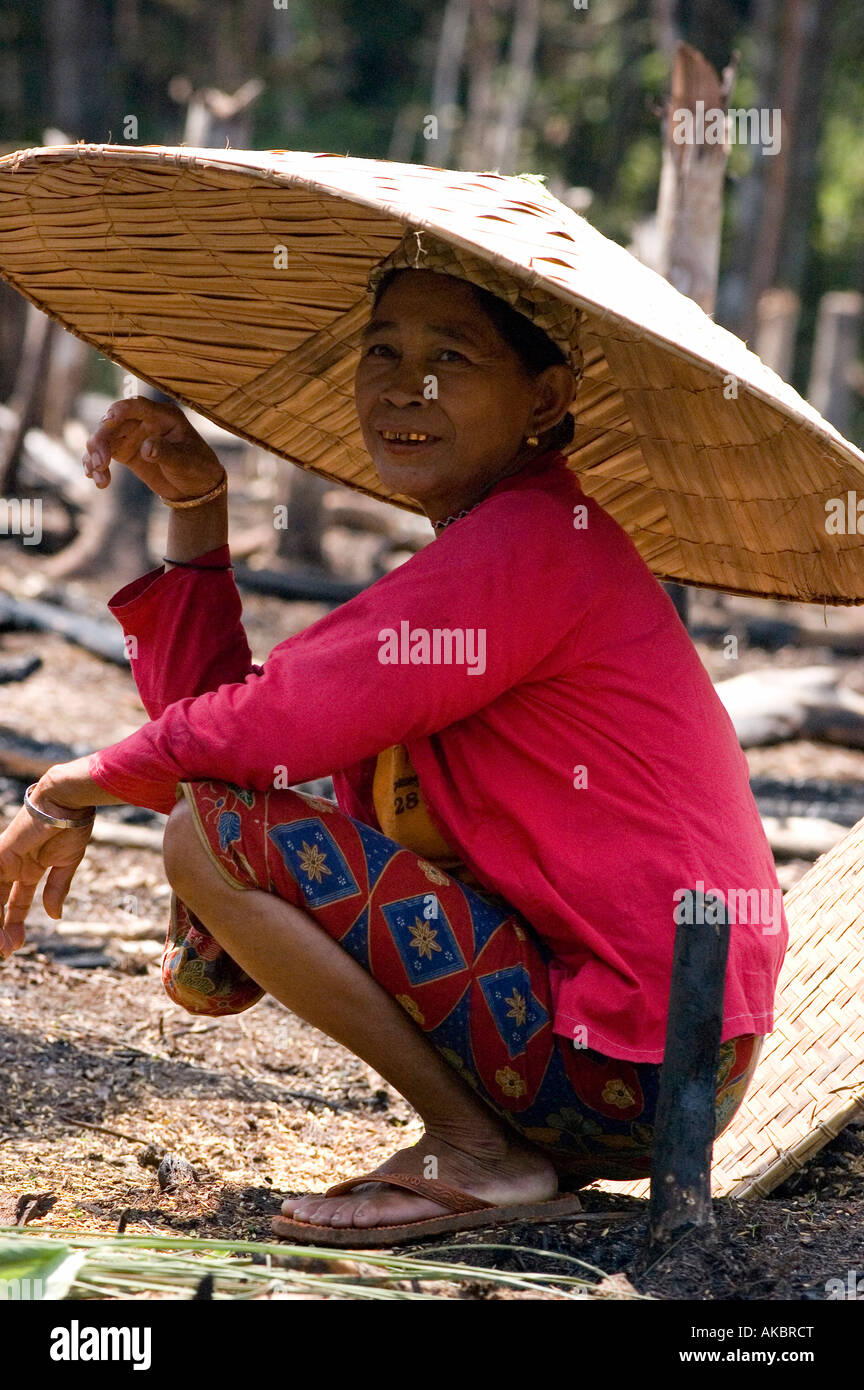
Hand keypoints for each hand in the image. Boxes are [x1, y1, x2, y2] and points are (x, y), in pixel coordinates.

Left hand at [0, 794, 93, 958]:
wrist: (68, 802)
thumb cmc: (72, 826)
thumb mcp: (67, 864)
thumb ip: (57, 889)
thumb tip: (54, 916)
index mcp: (30, 868)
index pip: (16, 902)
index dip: (15, 923)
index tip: (17, 945)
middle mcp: (13, 867)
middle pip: (1, 904)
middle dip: (4, 929)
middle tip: (9, 952)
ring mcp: (4, 861)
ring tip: (5, 948)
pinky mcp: (0, 855)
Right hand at [83, 396, 224, 502]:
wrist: (196, 488)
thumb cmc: (197, 468)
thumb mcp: (186, 462)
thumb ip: (166, 453)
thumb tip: (146, 448)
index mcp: (163, 416)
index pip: (137, 406)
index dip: (121, 410)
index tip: (109, 419)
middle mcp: (143, 421)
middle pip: (112, 424)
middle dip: (101, 441)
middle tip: (100, 463)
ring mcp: (132, 436)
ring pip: (103, 439)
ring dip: (94, 456)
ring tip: (99, 477)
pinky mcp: (125, 452)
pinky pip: (103, 454)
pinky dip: (95, 466)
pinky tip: (97, 480)